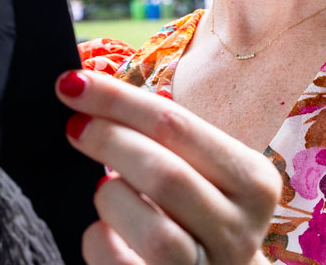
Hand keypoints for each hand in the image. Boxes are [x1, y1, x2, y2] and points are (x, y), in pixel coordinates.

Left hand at [56, 70, 279, 264]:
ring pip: (155, 233)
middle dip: (109, 142)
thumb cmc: (198, 212)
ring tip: (104, 189)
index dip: (118, 100)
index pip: (178, 126)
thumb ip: (163, 132)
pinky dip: (101, 242)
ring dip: (114, 199)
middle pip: (165, 175)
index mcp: (253, 181)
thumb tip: (88, 86)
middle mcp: (240, 230)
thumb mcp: (200, 169)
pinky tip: (104, 230)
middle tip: (74, 126)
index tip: (72, 84)